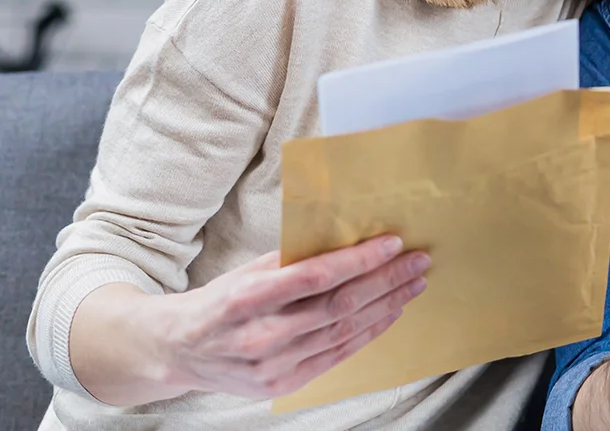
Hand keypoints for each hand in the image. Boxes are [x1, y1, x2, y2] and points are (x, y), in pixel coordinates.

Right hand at [149, 236, 428, 399]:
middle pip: (338, 305)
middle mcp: (261, 334)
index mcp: (247, 297)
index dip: (359, 260)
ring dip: (385, 306)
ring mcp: (272, 364)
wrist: (179, 348)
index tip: (392, 243)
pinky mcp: (281, 384)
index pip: (316, 276)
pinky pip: (336, 356)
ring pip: (343, 332)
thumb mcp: (248, 270)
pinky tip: (389, 314)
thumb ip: (293, 258)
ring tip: (412, 286)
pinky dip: (367, 333)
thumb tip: (347, 238)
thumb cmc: (220, 300)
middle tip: (418, 262)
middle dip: (386, 281)